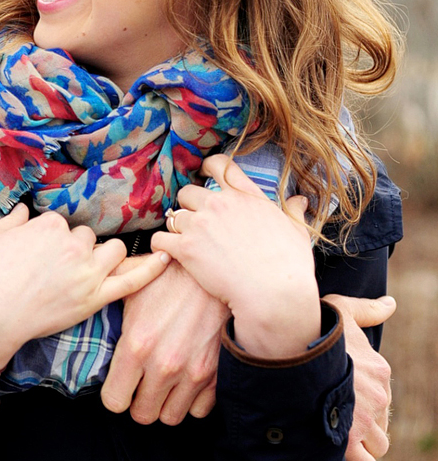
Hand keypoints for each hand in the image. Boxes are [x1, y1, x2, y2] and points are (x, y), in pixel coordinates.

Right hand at [0, 204, 170, 391]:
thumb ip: (11, 218)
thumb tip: (24, 211)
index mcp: (49, 224)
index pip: (63, 223)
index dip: (54, 239)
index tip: (42, 254)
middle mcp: (73, 244)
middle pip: (89, 236)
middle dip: (79, 248)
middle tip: (59, 268)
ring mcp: (87, 272)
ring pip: (114, 251)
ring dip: (106, 256)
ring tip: (90, 270)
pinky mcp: (95, 299)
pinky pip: (131, 281)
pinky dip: (151, 269)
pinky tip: (166, 258)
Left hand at [101, 262, 226, 422]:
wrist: (213, 272)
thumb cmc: (169, 277)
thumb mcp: (130, 288)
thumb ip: (108, 309)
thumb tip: (88, 310)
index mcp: (137, 346)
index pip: (114, 401)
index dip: (115, 395)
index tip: (120, 385)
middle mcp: (164, 365)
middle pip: (142, 415)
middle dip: (139, 402)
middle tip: (142, 386)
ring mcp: (192, 373)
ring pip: (170, 417)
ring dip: (165, 403)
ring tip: (163, 384)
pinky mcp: (215, 374)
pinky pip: (199, 410)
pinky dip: (191, 401)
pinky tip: (185, 382)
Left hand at [151, 155, 320, 359]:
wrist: (275, 295)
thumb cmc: (291, 267)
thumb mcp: (297, 232)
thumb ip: (294, 212)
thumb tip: (301, 200)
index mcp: (246, 196)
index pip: (220, 166)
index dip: (206, 168)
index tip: (202, 175)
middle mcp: (220, 203)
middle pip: (187, 191)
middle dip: (188, 206)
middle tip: (194, 223)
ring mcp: (200, 224)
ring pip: (172, 215)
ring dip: (176, 228)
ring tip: (183, 243)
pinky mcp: (186, 248)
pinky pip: (159, 238)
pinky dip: (160, 246)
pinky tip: (167, 255)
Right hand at [324, 293, 394, 460]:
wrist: (289, 346)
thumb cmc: (311, 326)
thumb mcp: (340, 309)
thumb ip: (365, 309)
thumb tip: (390, 304)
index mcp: (379, 371)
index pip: (381, 402)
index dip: (360, 408)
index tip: (338, 406)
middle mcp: (379, 396)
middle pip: (381, 428)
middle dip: (361, 431)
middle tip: (333, 425)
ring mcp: (366, 419)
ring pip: (377, 449)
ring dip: (359, 450)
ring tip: (332, 442)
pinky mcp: (350, 440)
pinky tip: (334, 457)